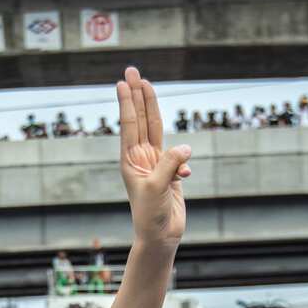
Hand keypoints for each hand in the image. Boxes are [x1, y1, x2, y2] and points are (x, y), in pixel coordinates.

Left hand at [118, 67, 189, 246]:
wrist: (160, 236)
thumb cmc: (151, 215)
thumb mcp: (157, 188)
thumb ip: (169, 164)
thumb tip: (185, 147)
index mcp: (130, 160)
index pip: (130, 124)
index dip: (128, 102)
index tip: (123, 82)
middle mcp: (140, 158)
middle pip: (141, 118)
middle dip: (137, 94)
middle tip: (132, 71)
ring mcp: (155, 163)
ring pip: (156, 129)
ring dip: (152, 107)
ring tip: (147, 84)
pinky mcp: (170, 172)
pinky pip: (179, 157)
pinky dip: (183, 161)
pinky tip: (184, 174)